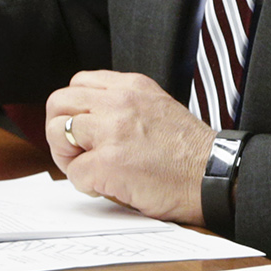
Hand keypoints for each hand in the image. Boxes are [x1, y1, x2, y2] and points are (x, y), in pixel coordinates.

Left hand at [43, 72, 214, 223]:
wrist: (213, 176)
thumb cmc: (189, 152)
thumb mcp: (156, 107)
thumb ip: (124, 105)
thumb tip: (89, 118)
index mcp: (131, 86)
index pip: (77, 83)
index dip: (74, 110)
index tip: (85, 130)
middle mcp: (119, 102)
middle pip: (58, 102)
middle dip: (60, 129)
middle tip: (78, 152)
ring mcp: (112, 131)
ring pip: (57, 132)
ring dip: (68, 156)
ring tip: (90, 170)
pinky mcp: (109, 163)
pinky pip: (74, 172)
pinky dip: (85, 184)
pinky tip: (107, 187)